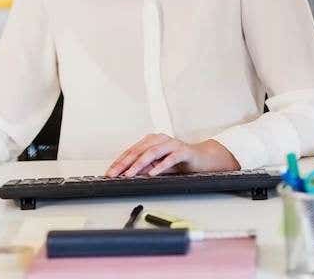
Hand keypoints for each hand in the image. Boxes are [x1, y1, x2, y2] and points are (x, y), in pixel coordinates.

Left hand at [105, 134, 239, 177]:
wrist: (203, 158)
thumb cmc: (180, 161)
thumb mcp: (159, 166)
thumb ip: (146, 168)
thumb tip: (129, 174)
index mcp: (152, 141)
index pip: (132, 150)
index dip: (119, 161)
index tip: (110, 172)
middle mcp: (160, 139)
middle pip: (138, 150)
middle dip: (125, 163)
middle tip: (115, 173)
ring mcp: (172, 144)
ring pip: (152, 152)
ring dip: (139, 164)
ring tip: (130, 174)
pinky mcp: (184, 151)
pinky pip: (170, 158)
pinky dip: (160, 166)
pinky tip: (153, 173)